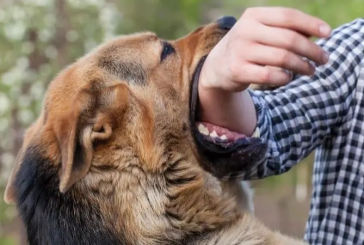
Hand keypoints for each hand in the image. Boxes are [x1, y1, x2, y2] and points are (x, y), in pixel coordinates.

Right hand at [198, 7, 330, 134]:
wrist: (217, 65)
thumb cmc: (248, 46)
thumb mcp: (261, 31)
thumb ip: (285, 29)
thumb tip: (319, 32)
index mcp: (254, 16)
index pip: (288, 16)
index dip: (311, 24)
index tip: (328, 34)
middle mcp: (245, 30)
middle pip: (289, 39)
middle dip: (312, 50)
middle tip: (324, 59)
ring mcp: (241, 51)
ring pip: (282, 58)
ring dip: (302, 66)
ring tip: (311, 70)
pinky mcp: (238, 70)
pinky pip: (270, 76)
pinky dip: (284, 78)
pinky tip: (288, 78)